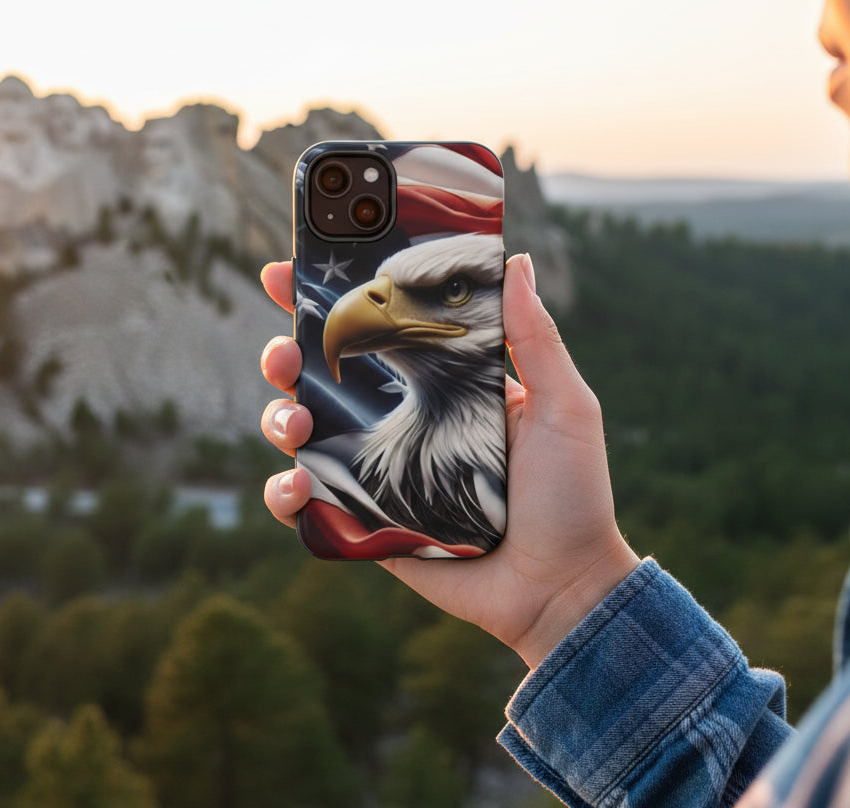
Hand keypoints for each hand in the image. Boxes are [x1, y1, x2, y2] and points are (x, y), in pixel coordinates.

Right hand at [259, 253, 639, 667]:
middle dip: (284, 355)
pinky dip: (285, 493)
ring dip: (278, 418)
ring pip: (300, 434)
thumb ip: (537, 337)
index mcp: (443, 385)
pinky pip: (307, 505)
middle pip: (321, 377)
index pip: (378, 329)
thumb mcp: (563, 407)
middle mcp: (402, 423)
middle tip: (283, 352)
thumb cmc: (572, 496)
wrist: (562, 590)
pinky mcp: (367, 526)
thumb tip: (519, 260)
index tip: (285, 274)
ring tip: (294, 423)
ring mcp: (378, 475)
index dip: (328, 302)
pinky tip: (297, 486)